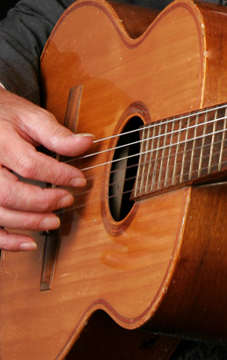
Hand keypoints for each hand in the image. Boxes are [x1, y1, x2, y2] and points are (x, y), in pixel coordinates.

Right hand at [0, 90, 92, 250]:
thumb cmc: (5, 116)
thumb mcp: (31, 117)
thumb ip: (57, 134)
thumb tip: (86, 143)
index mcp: (1, 142)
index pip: (30, 165)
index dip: (58, 175)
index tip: (79, 180)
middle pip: (10, 193)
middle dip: (42, 202)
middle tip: (66, 201)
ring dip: (28, 223)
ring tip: (53, 221)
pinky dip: (6, 240)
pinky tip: (27, 242)